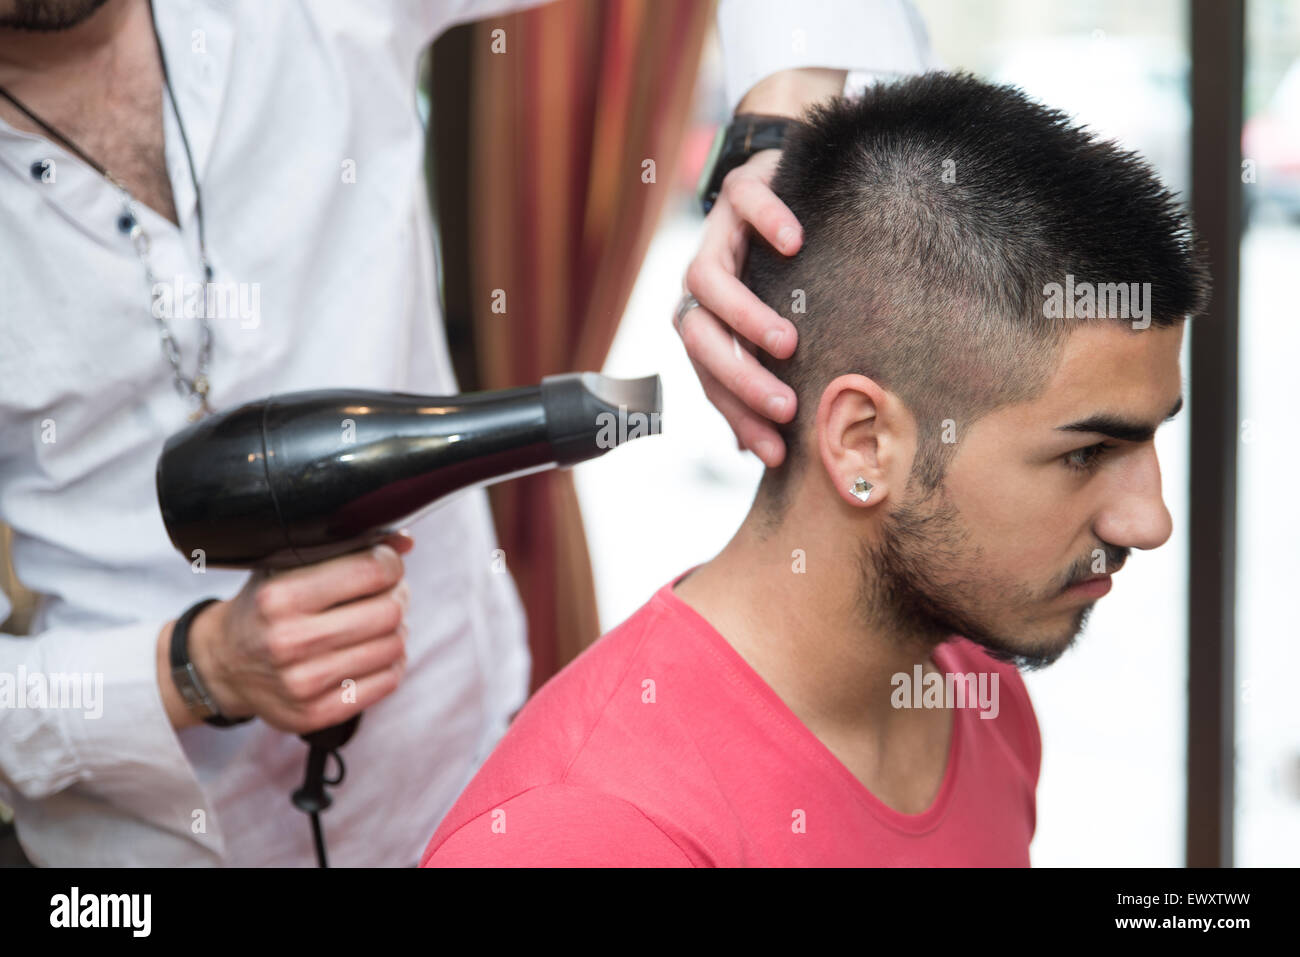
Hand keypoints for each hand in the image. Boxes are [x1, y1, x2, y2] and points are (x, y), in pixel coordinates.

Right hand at [185, 530, 414, 734]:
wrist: (222, 666)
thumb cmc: (264, 608)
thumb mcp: (286, 566)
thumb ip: (342, 548)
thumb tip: (405, 543)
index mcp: (280, 597)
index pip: (371, 571)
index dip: (390, 563)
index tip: (385, 564)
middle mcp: (288, 641)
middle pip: (389, 612)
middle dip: (396, 597)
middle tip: (386, 594)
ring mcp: (302, 683)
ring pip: (393, 647)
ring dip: (395, 631)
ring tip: (377, 623)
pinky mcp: (315, 715)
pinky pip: (387, 682)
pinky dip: (390, 663)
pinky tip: (372, 652)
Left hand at [679, 148, 801, 467]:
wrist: (789, 181)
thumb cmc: (789, 269)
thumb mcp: (778, 325)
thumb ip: (767, 374)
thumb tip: (756, 454)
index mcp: (706, 321)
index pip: (710, 378)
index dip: (739, 416)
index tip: (777, 452)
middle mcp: (701, 284)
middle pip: (698, 337)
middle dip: (739, 379)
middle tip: (784, 406)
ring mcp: (715, 234)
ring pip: (707, 280)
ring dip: (745, 317)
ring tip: (788, 341)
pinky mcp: (739, 189)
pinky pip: (743, 205)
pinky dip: (767, 224)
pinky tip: (795, 245)